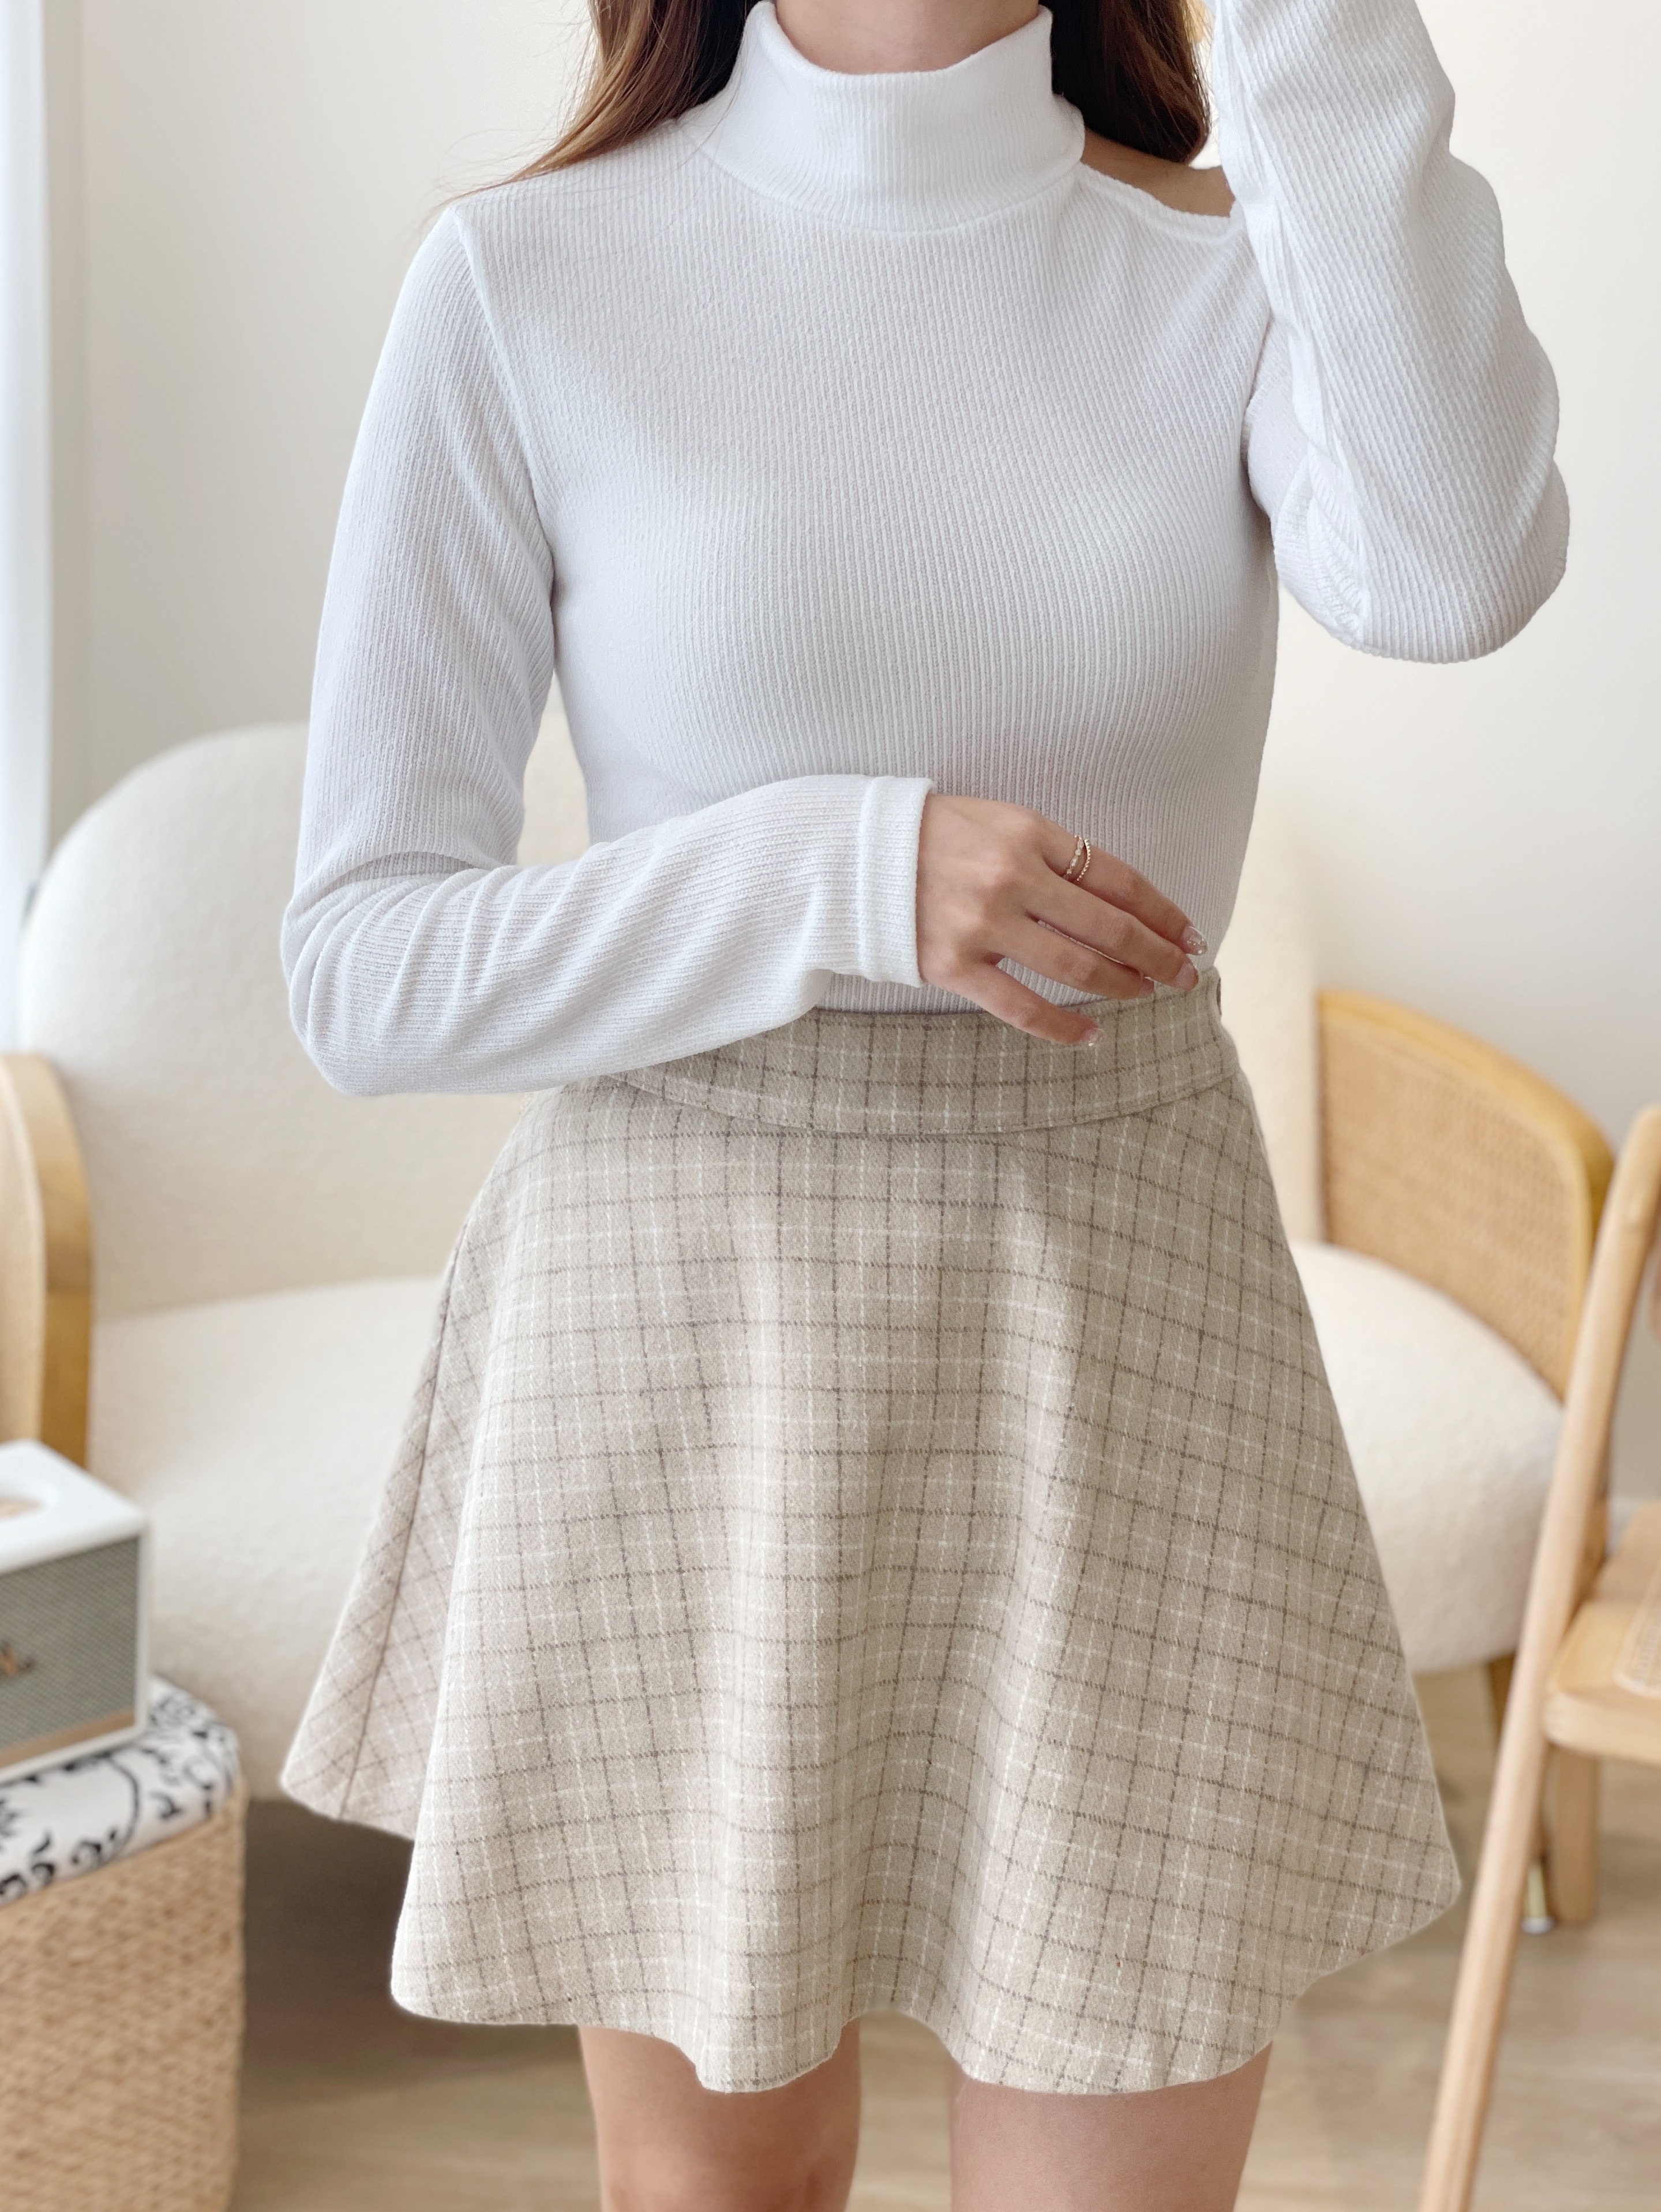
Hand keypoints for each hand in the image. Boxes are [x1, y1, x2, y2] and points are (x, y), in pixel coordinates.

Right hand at [914, 793, 1204, 1045]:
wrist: (857, 857)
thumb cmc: (939, 837)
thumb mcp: (1003, 822)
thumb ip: (1056, 855)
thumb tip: (1118, 903)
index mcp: (1030, 834)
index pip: (1118, 879)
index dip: (1162, 911)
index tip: (1188, 935)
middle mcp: (1011, 878)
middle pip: (1108, 926)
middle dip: (1157, 955)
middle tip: (1186, 974)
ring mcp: (982, 925)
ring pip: (1074, 967)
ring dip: (1121, 985)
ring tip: (1146, 994)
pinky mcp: (953, 966)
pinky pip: (1021, 1007)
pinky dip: (1062, 1027)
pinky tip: (1091, 1036)